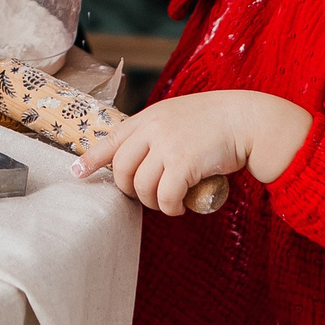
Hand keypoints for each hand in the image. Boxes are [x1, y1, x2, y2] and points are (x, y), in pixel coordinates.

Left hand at [70, 90, 311, 212]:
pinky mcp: (184, 163)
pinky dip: (170, 207)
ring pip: (141, 186)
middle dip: (129, 190)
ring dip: (153, 202)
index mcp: (149, 117)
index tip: (77, 172)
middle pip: (121, 169)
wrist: (247, 119)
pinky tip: (179, 208)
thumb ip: (156, 132)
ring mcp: (167, 145)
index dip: (91, 158)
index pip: (111, 139)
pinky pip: (165, 195)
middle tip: (146, 196)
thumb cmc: (215, 122)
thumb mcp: (177, 117)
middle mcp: (153, 129)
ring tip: (167, 202)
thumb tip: (139, 159)